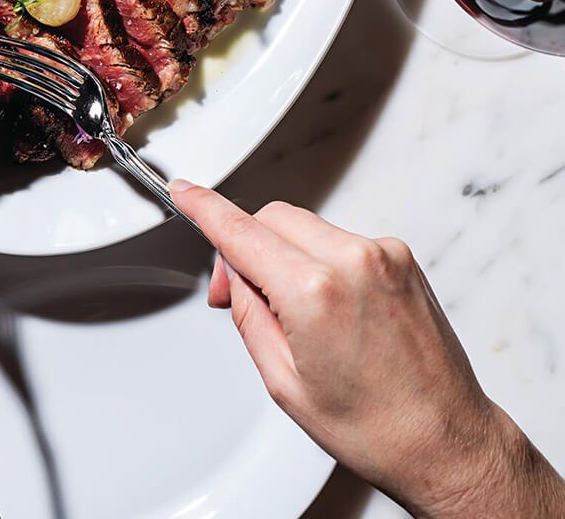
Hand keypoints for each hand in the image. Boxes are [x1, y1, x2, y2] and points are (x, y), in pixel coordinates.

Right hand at [170, 181, 564, 518]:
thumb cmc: (376, 428)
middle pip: (272, 217)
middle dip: (246, 245)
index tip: (184, 192)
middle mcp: (353, 260)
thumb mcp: (284, 382)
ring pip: (306, 226)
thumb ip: (250, 313)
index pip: (241, 232)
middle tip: (237, 295)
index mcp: (316, 292)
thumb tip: (233, 274)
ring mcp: (383, 253)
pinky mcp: (402, 256)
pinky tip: (331, 309)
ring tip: (294, 312)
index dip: (204, 208)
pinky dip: (321, 260)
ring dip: (286, 254)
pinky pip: (340, 239)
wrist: (447, 440)